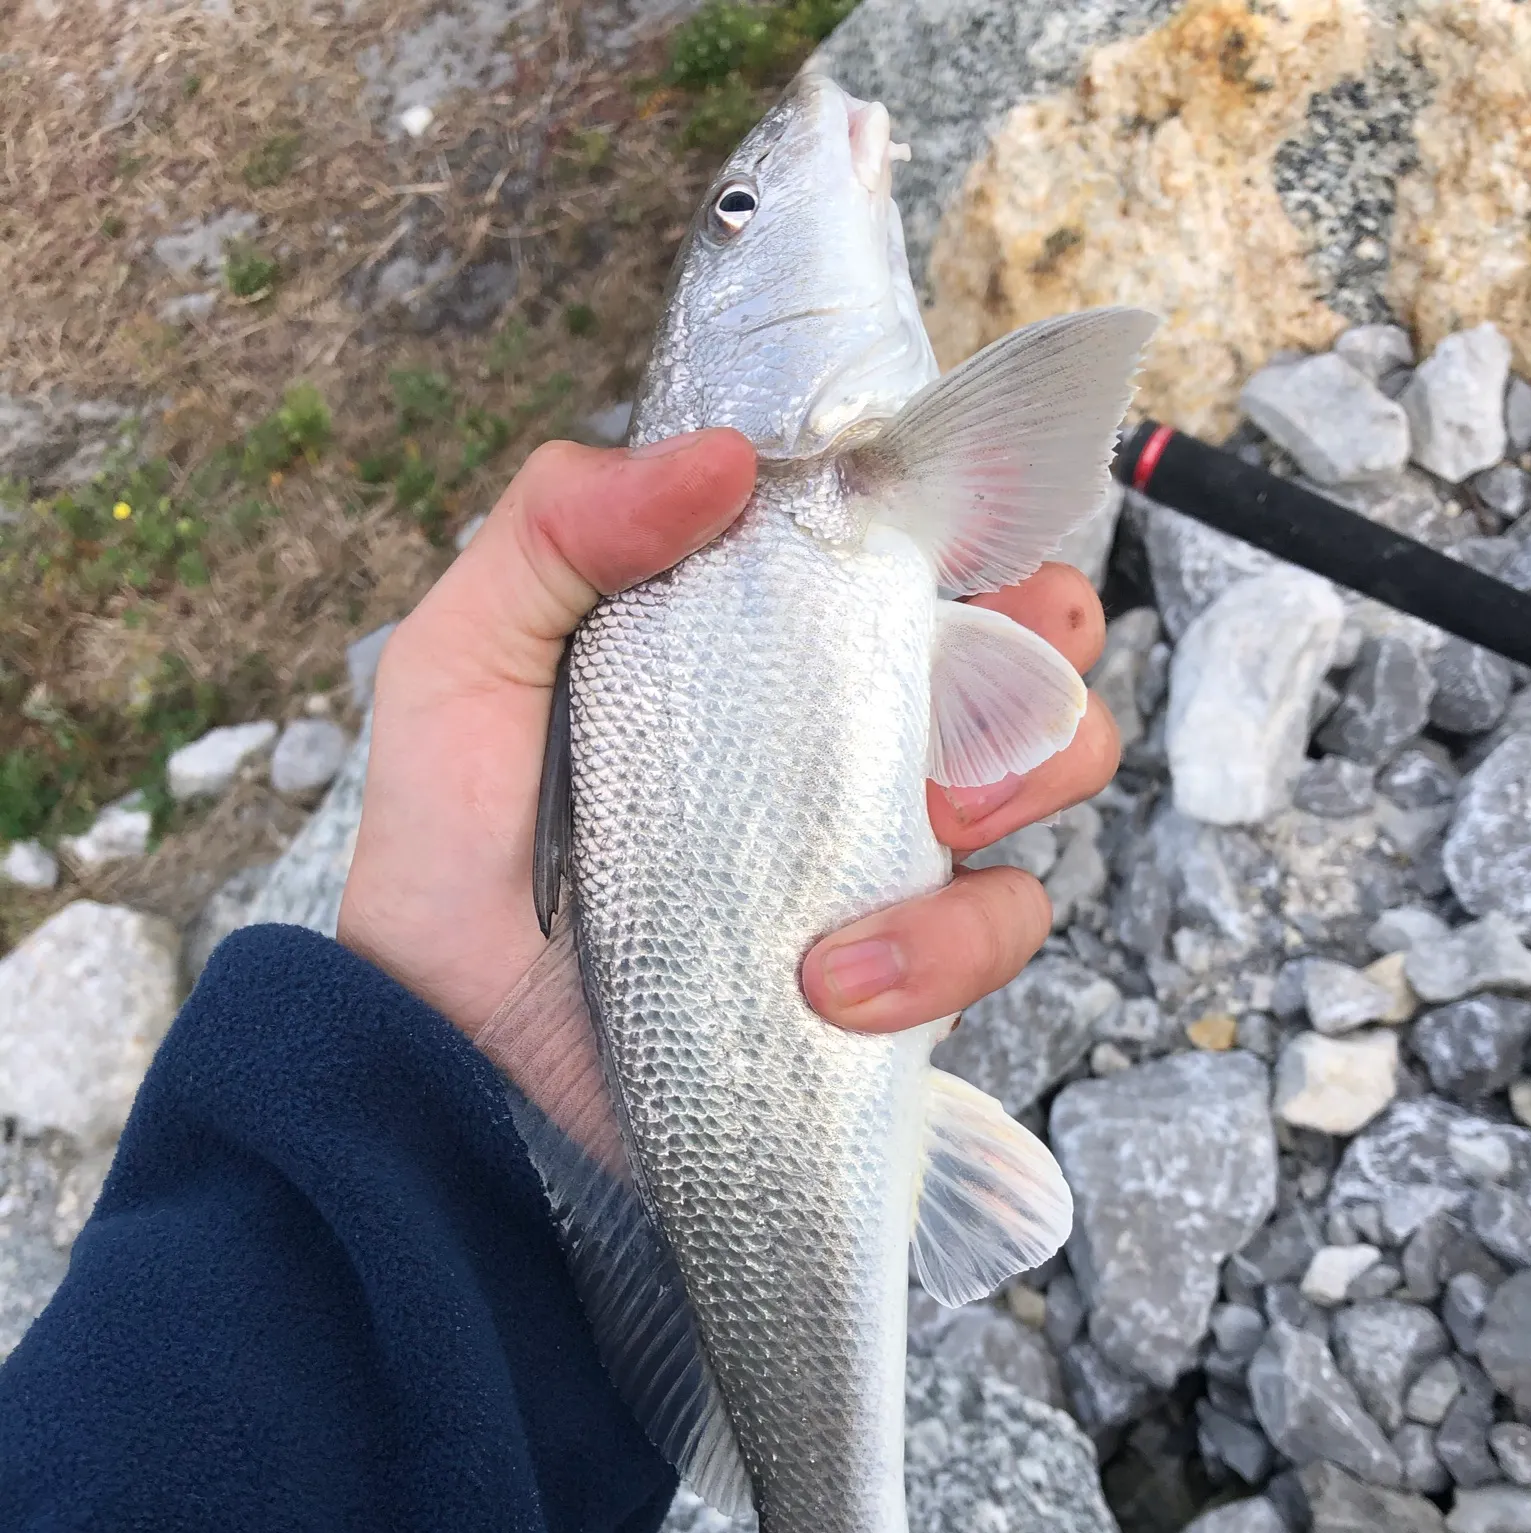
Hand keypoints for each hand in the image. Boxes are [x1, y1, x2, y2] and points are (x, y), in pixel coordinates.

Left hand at [337, 431, 1117, 1053]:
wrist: (448, 1039)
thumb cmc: (455, 837)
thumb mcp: (468, 656)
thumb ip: (555, 528)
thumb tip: (726, 457)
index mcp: (764, 636)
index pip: (914, 544)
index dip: (972, 519)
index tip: (955, 530)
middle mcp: (846, 729)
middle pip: (1022, 649)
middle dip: (1040, 650)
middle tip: (962, 691)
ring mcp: (880, 847)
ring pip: (1044, 779)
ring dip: (1017, 785)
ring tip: (930, 825)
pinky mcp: (893, 966)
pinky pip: (991, 937)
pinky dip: (939, 952)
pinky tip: (832, 981)